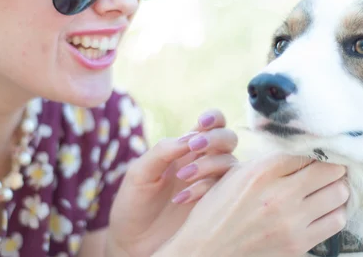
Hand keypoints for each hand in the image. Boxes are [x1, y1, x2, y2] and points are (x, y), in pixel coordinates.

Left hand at [106, 110, 237, 256]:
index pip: (212, 124)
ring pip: (230, 163)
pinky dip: (205, 188)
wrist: (132, 243)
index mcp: (185, 150)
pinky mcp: (215, 206)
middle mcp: (202, 164)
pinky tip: (182, 198)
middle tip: (194, 147)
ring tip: (182, 177)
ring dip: (208, 165)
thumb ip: (162, 151)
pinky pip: (225, 189)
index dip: (214, 118)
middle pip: (228, 140)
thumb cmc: (134, 204)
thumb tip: (189, 138)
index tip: (202, 123)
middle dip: (216, 139)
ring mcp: (211, 185)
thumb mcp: (139, 173)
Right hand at [157, 154, 348, 256]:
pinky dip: (336, 211)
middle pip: (331, 170)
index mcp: (262, 171)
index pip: (308, 150)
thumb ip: (268, 160)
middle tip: (332, 165)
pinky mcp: (298, 243)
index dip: (318, 148)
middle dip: (334, 165)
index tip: (322, 148)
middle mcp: (279, 194)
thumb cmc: (218, 207)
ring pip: (339, 194)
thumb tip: (302, 147)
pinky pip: (337, 221)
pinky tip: (326, 207)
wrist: (207, 248)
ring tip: (330, 185)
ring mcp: (291, 221)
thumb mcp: (236, 173)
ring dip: (338, 187)